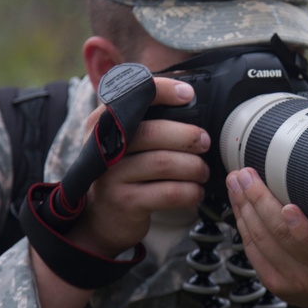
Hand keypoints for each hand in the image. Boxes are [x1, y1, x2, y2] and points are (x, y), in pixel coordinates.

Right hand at [69, 77, 209, 256]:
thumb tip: (188, 93)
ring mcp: (111, 176)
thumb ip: (148, 118)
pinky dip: (190, 191)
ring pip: (163, 163)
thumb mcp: (127, 142)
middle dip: (187, 136)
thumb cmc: (125, 171)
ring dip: (193, 166)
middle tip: (205, 142)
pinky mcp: (125, 202)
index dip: (162, 91)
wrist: (103, 217)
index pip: (131, 97)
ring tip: (202, 171)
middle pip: (151, 132)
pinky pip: (168, 192)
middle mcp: (102, 147)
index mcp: (103, 122)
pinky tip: (196, 191)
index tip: (188, 94)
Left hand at [225, 167, 307, 307]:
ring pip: (260, 240)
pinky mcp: (273, 284)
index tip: (287, 205)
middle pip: (280, 236)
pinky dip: (243, 224)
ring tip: (236, 184)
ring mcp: (292, 282)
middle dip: (258, 201)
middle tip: (245, 175)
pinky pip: (252, 250)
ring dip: (244, 208)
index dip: (300, 227)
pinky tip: (239, 206)